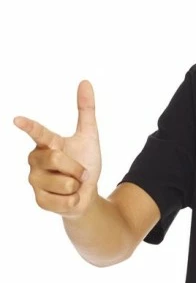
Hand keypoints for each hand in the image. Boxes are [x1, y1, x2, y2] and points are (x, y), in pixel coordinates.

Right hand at [14, 80, 101, 218]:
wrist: (87, 191)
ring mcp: (35, 181)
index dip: (30, 126)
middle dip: (77, 167)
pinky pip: (64, 200)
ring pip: (63, 182)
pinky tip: (68, 198)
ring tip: (72, 184)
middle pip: (57, 158)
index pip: (38, 133)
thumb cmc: (85, 161)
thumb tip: (85, 81)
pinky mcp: (40, 200)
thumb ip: (86, 109)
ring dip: (76, 185)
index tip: (18, 119)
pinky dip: (74, 200)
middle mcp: (36, 160)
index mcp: (47, 143)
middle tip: (81, 172)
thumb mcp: (90, 135)